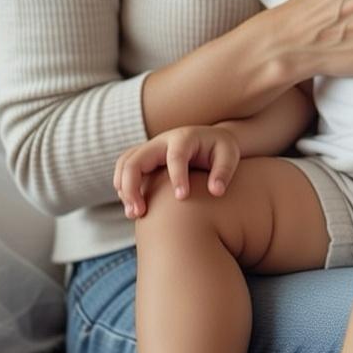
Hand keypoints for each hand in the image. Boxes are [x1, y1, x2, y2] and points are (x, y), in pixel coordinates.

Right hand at [114, 125, 241, 218]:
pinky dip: (123, 188)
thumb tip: (216, 191)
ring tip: (133, 214)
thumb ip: (223, 172)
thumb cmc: (220, 149)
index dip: (177, 176)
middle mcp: (162, 141)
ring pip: (125, 163)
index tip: (182, 198)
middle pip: (136, 159)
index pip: (176, 156)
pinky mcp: (144, 159)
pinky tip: (134, 209)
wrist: (209, 140)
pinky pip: (125, 169)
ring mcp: (150, 149)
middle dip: (132, 186)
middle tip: (139, 213)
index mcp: (185, 138)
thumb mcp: (229, 155)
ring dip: (123, 188)